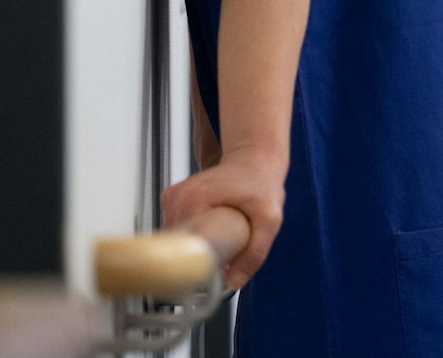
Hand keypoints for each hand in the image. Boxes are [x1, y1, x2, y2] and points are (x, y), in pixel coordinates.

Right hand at [159, 144, 286, 291]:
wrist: (255, 159)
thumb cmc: (261, 184)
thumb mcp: (269, 220)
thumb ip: (255, 253)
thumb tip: (232, 283)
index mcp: (192, 201)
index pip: (179, 248)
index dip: (191, 267)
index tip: (207, 276)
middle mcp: (177, 198)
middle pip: (176, 245)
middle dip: (195, 258)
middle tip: (221, 258)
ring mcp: (173, 198)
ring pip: (175, 238)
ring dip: (193, 246)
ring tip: (217, 242)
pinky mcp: (174, 199)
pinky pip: (177, 228)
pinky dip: (191, 234)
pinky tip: (208, 231)